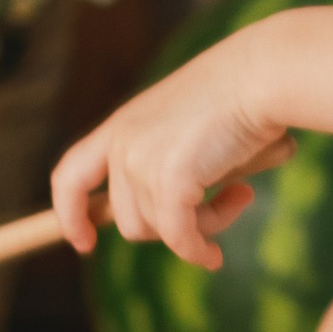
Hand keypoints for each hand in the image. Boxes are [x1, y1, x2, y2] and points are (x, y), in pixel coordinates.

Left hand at [49, 33, 291, 270]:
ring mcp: (140, 162)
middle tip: (222, 204)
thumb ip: (172, 164)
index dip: (70, 213)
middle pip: (127, 219)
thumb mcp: (192, 128)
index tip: (84, 244)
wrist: (262, 74)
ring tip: (240, 195)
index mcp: (121, 125)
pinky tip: (215, 257)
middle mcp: (121, 144)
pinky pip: (179, 238)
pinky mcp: (168, 182)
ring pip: (158, 231)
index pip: (70, 176)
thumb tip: (177, 222)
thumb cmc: (242, 93)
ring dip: (200, 227)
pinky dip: (198, 252)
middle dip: (172, 227)